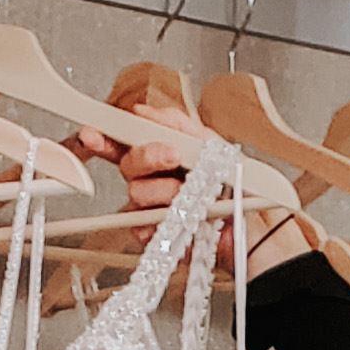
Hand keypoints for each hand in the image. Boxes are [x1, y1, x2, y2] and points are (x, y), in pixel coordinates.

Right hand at [69, 103, 305, 277]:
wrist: (255, 231)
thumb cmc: (240, 192)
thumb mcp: (213, 145)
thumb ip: (177, 126)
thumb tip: (145, 113)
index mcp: (165, 155)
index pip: (127, 141)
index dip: (107, 136)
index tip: (94, 132)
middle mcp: (157, 180)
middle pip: (128, 163)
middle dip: (149, 156)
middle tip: (173, 158)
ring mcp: (155, 209)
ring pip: (136, 193)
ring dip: (165, 192)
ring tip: (191, 196)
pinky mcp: (158, 236)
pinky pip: (141, 227)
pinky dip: (161, 222)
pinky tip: (180, 220)